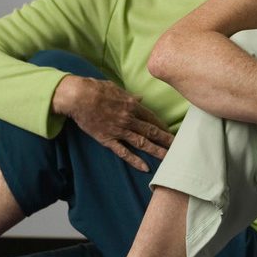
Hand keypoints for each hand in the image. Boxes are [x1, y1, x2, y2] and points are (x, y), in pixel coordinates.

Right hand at [52, 76, 173, 171]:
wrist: (77, 96)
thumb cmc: (95, 89)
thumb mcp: (115, 89)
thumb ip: (129, 96)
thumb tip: (140, 98)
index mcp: (131, 105)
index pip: (151, 118)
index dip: (162, 126)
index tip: (170, 131)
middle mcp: (128, 119)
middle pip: (151, 131)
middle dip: (166, 139)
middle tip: (179, 147)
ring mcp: (119, 130)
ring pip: (142, 143)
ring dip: (156, 150)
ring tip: (168, 158)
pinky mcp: (108, 139)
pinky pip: (124, 152)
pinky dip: (135, 160)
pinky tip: (145, 167)